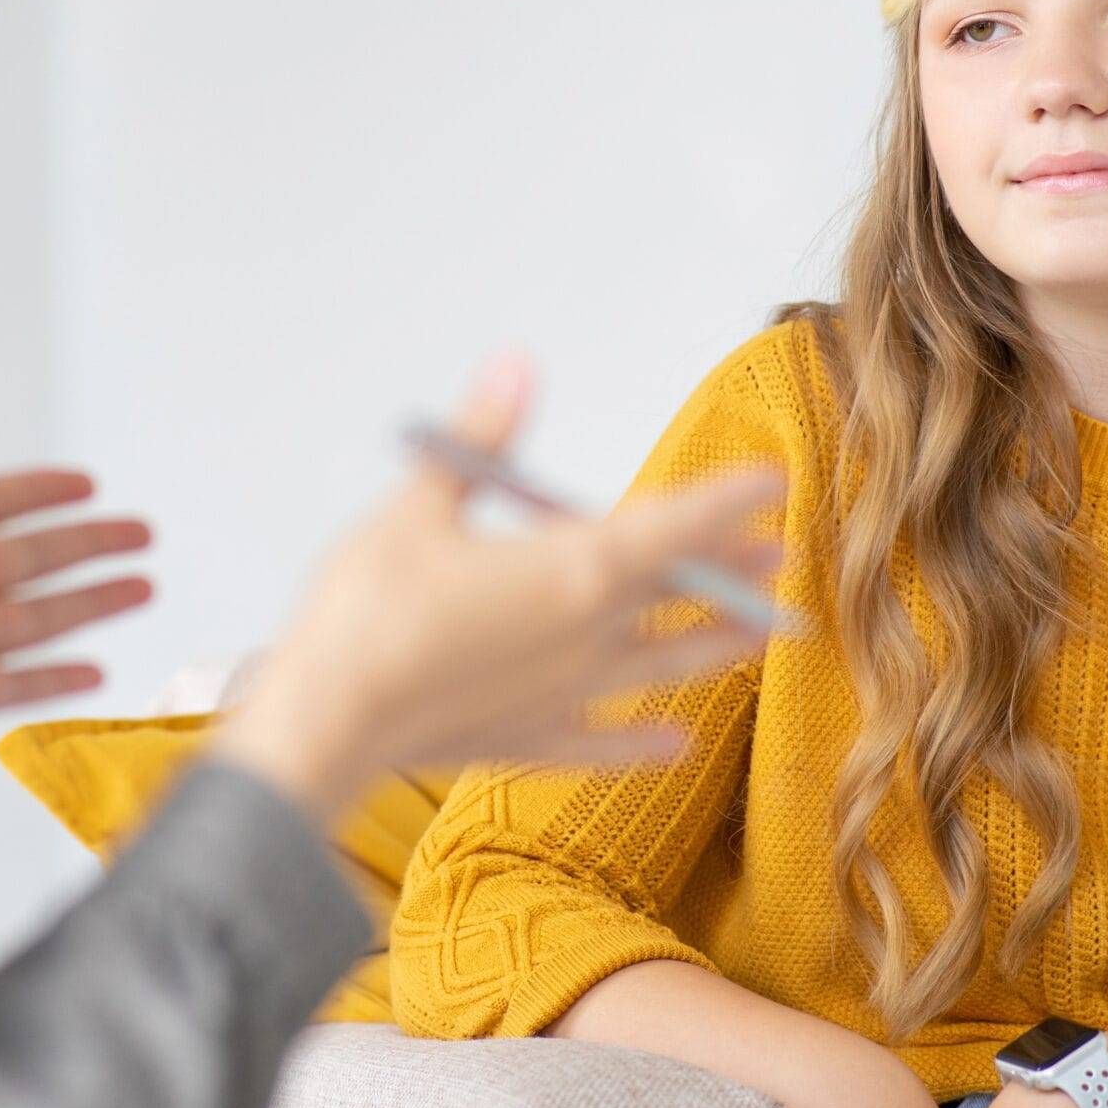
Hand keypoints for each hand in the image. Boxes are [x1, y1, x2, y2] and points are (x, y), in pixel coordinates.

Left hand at [0, 390, 154, 757]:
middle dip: (85, 544)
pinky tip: (95, 670)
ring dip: (87, 603)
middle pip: (24, 559)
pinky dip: (48, 680)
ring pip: (28, 618)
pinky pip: (0, 686)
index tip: (85, 482)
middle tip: (143, 532)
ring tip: (143, 585)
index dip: (32, 493)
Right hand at [214, 352, 788, 816]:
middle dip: (729, 569)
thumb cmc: (368, 611)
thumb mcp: (422, 504)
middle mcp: (586, 633)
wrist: (327, 724)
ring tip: (759, 639)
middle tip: (780, 554)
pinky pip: (603, 742)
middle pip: (677, 592)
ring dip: (713, 647)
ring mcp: (564, 692)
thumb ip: (481, 437)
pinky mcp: (528, 737)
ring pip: (660, 666)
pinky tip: (679, 744)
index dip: (725, 500)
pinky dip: (643, 742)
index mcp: (571, 568)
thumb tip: (516, 363)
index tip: (773, 482)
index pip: (672, 525)